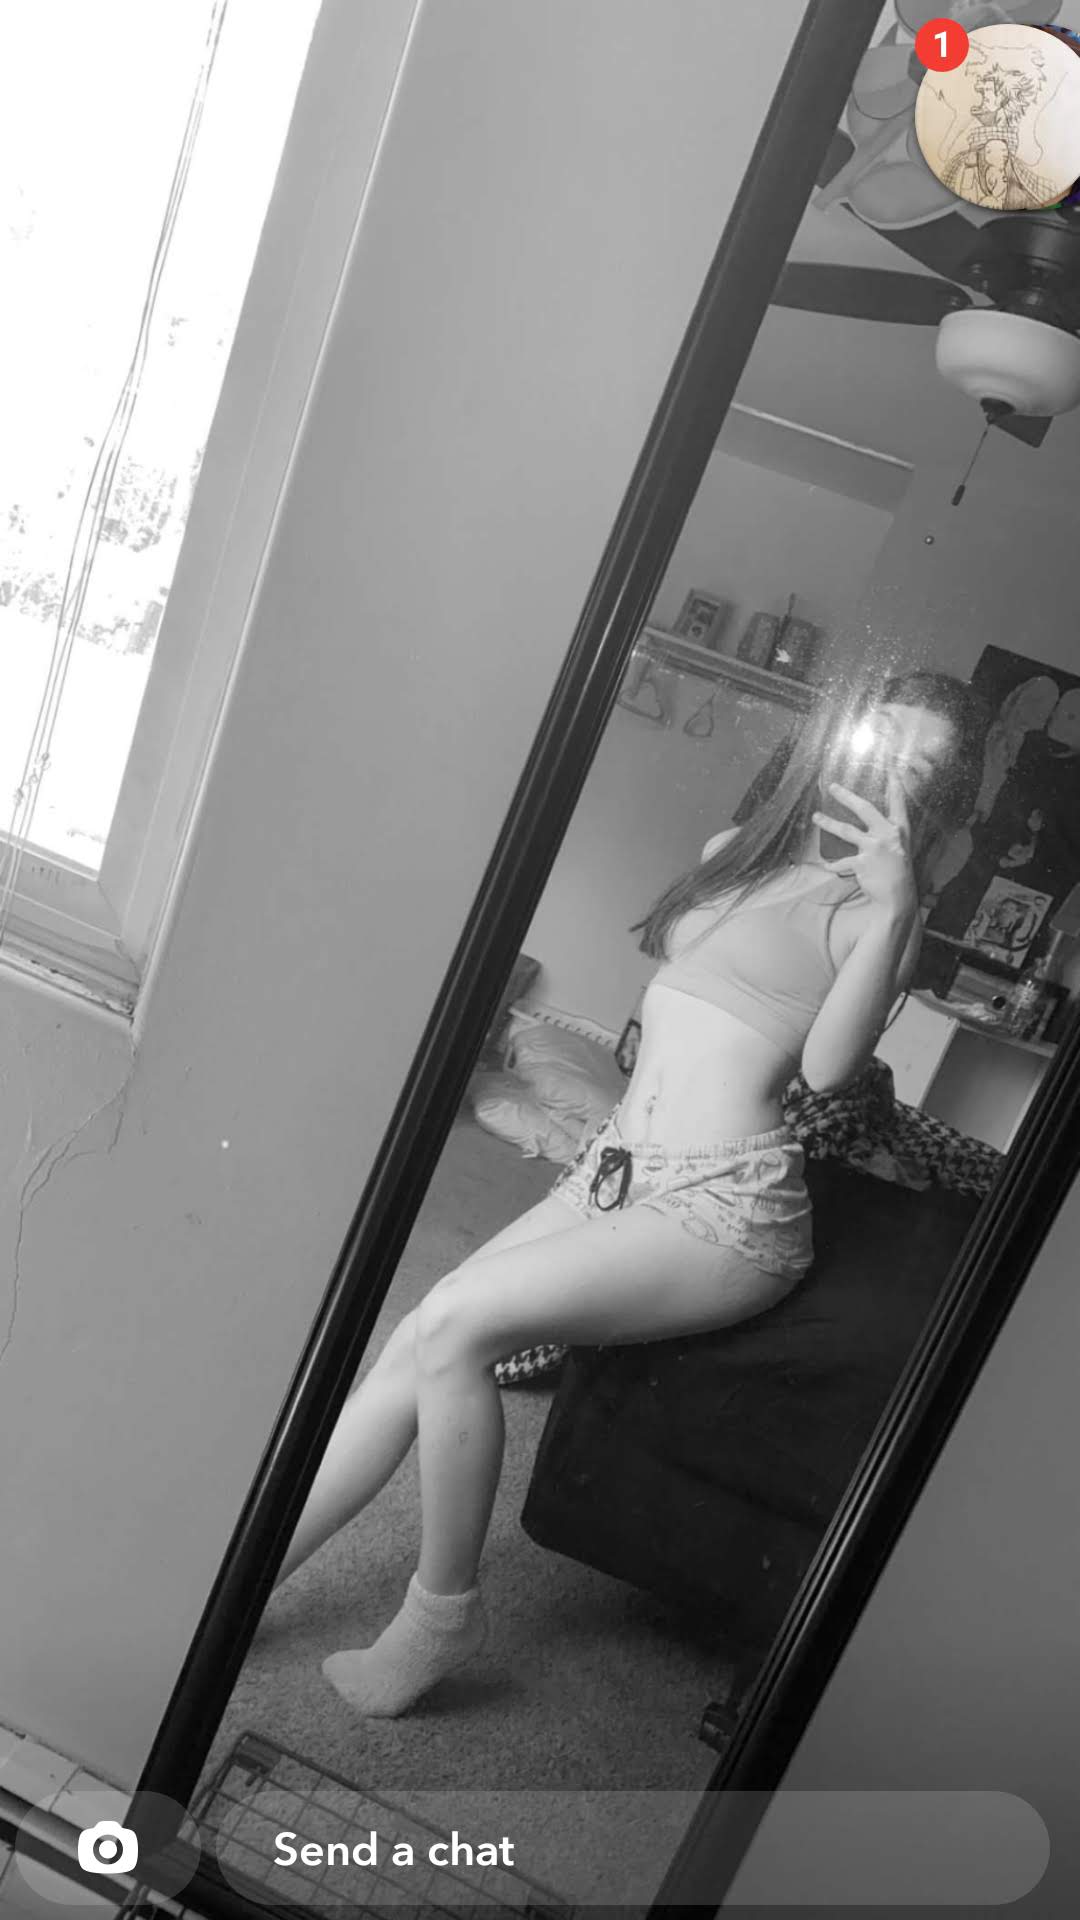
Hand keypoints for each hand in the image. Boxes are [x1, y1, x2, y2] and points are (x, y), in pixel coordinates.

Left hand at [812, 769, 917, 912]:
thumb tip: (872, 820)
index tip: (890, 766)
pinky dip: (833, 863)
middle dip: (847, 796)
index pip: (898, 801)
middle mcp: (888, 835)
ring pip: (846, 830)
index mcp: (900, 829)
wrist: (898, 898)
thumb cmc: (898, 871)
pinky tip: (825, 865)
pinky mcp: (862, 863)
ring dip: (828, 823)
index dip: (894, 784)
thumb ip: (888, 832)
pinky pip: (841, 861)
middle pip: (864, 809)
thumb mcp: (900, 847)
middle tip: (832, 787)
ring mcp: (874, 848)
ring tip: (815, 817)